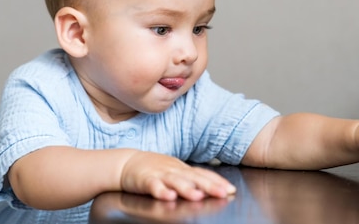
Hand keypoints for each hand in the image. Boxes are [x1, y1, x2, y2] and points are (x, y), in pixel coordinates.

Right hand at [120, 152, 236, 200]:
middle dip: (209, 185)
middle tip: (223, 193)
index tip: (231, 190)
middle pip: (194, 177)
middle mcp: (174, 170)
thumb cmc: (154, 169)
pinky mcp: (145, 180)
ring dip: (187, 188)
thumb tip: (213, 187)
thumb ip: (191, 179)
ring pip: (175, 181)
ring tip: (198, 195)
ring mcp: (160, 174)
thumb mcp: (175, 171)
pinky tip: (168, 197)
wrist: (127, 162)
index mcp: (182, 169)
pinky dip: (161, 191)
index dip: (217, 181)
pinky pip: (154, 186)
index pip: (203, 174)